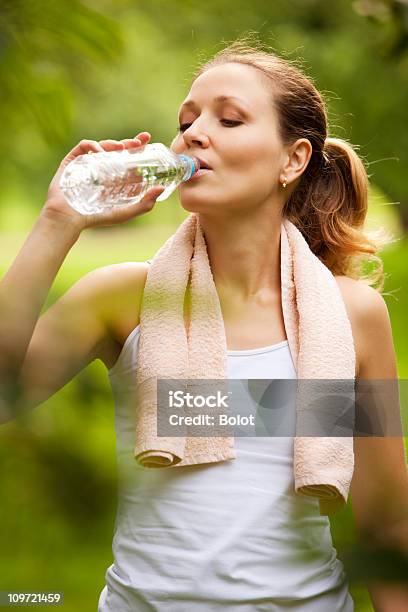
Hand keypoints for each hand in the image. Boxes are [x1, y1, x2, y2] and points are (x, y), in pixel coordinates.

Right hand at [42, 132, 164, 231]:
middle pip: (116, 149)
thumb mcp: (125, 212)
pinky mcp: (72, 161)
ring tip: (121, 148)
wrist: (69, 219)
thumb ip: (145, 204)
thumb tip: (162, 188)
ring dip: (112, 143)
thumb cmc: (97, 218)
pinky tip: (100, 152)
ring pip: (101, 145)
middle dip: (128, 142)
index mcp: (113, 177)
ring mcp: (87, 163)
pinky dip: (93, 146)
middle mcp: (101, 168)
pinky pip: (83, 147)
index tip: (147, 139)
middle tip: (139, 141)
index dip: (137, 146)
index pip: (127, 157)